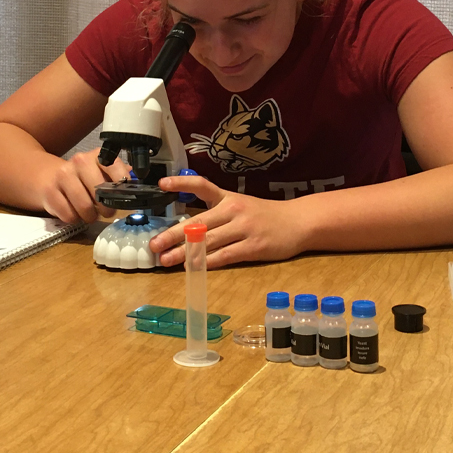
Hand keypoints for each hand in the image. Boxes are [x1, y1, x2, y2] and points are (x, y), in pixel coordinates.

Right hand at [34, 147, 131, 223]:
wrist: (48, 177)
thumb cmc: (82, 178)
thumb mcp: (102, 172)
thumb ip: (120, 177)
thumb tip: (140, 185)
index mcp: (97, 156)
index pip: (115, 167)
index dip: (122, 184)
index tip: (125, 196)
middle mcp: (80, 161)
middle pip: (99, 191)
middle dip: (107, 207)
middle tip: (107, 211)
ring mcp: (63, 175)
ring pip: (84, 206)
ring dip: (90, 216)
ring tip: (90, 214)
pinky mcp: (50, 192)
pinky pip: (69, 215)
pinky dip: (75, 219)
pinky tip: (75, 212)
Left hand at [149, 175, 304, 268]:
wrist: (298, 222)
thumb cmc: (264, 216)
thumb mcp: (240, 205)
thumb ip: (216, 214)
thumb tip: (186, 230)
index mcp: (228, 197)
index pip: (202, 186)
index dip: (181, 184)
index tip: (161, 184)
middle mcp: (233, 210)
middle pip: (198, 223)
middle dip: (173, 235)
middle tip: (154, 245)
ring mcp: (244, 228)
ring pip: (208, 242)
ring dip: (184, 253)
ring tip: (166, 261)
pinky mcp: (253, 247)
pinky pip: (225, 256)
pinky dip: (208, 263)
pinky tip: (194, 269)